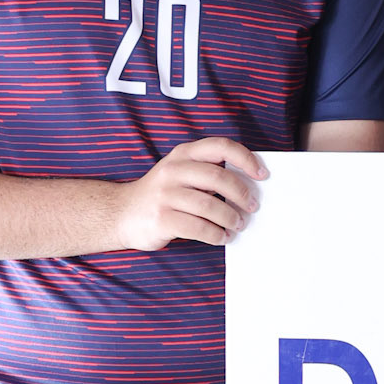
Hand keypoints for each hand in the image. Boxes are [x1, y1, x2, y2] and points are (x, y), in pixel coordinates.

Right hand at [112, 138, 266, 249]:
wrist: (121, 213)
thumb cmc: (162, 195)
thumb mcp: (180, 172)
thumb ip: (208, 172)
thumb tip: (249, 185)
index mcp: (183, 154)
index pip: (221, 146)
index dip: (246, 159)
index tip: (262, 175)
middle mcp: (173, 170)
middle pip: (219, 177)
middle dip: (241, 194)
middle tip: (252, 207)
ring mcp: (165, 194)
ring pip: (210, 206)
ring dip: (231, 218)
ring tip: (237, 225)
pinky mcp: (162, 218)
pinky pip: (199, 227)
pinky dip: (216, 234)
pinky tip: (222, 237)